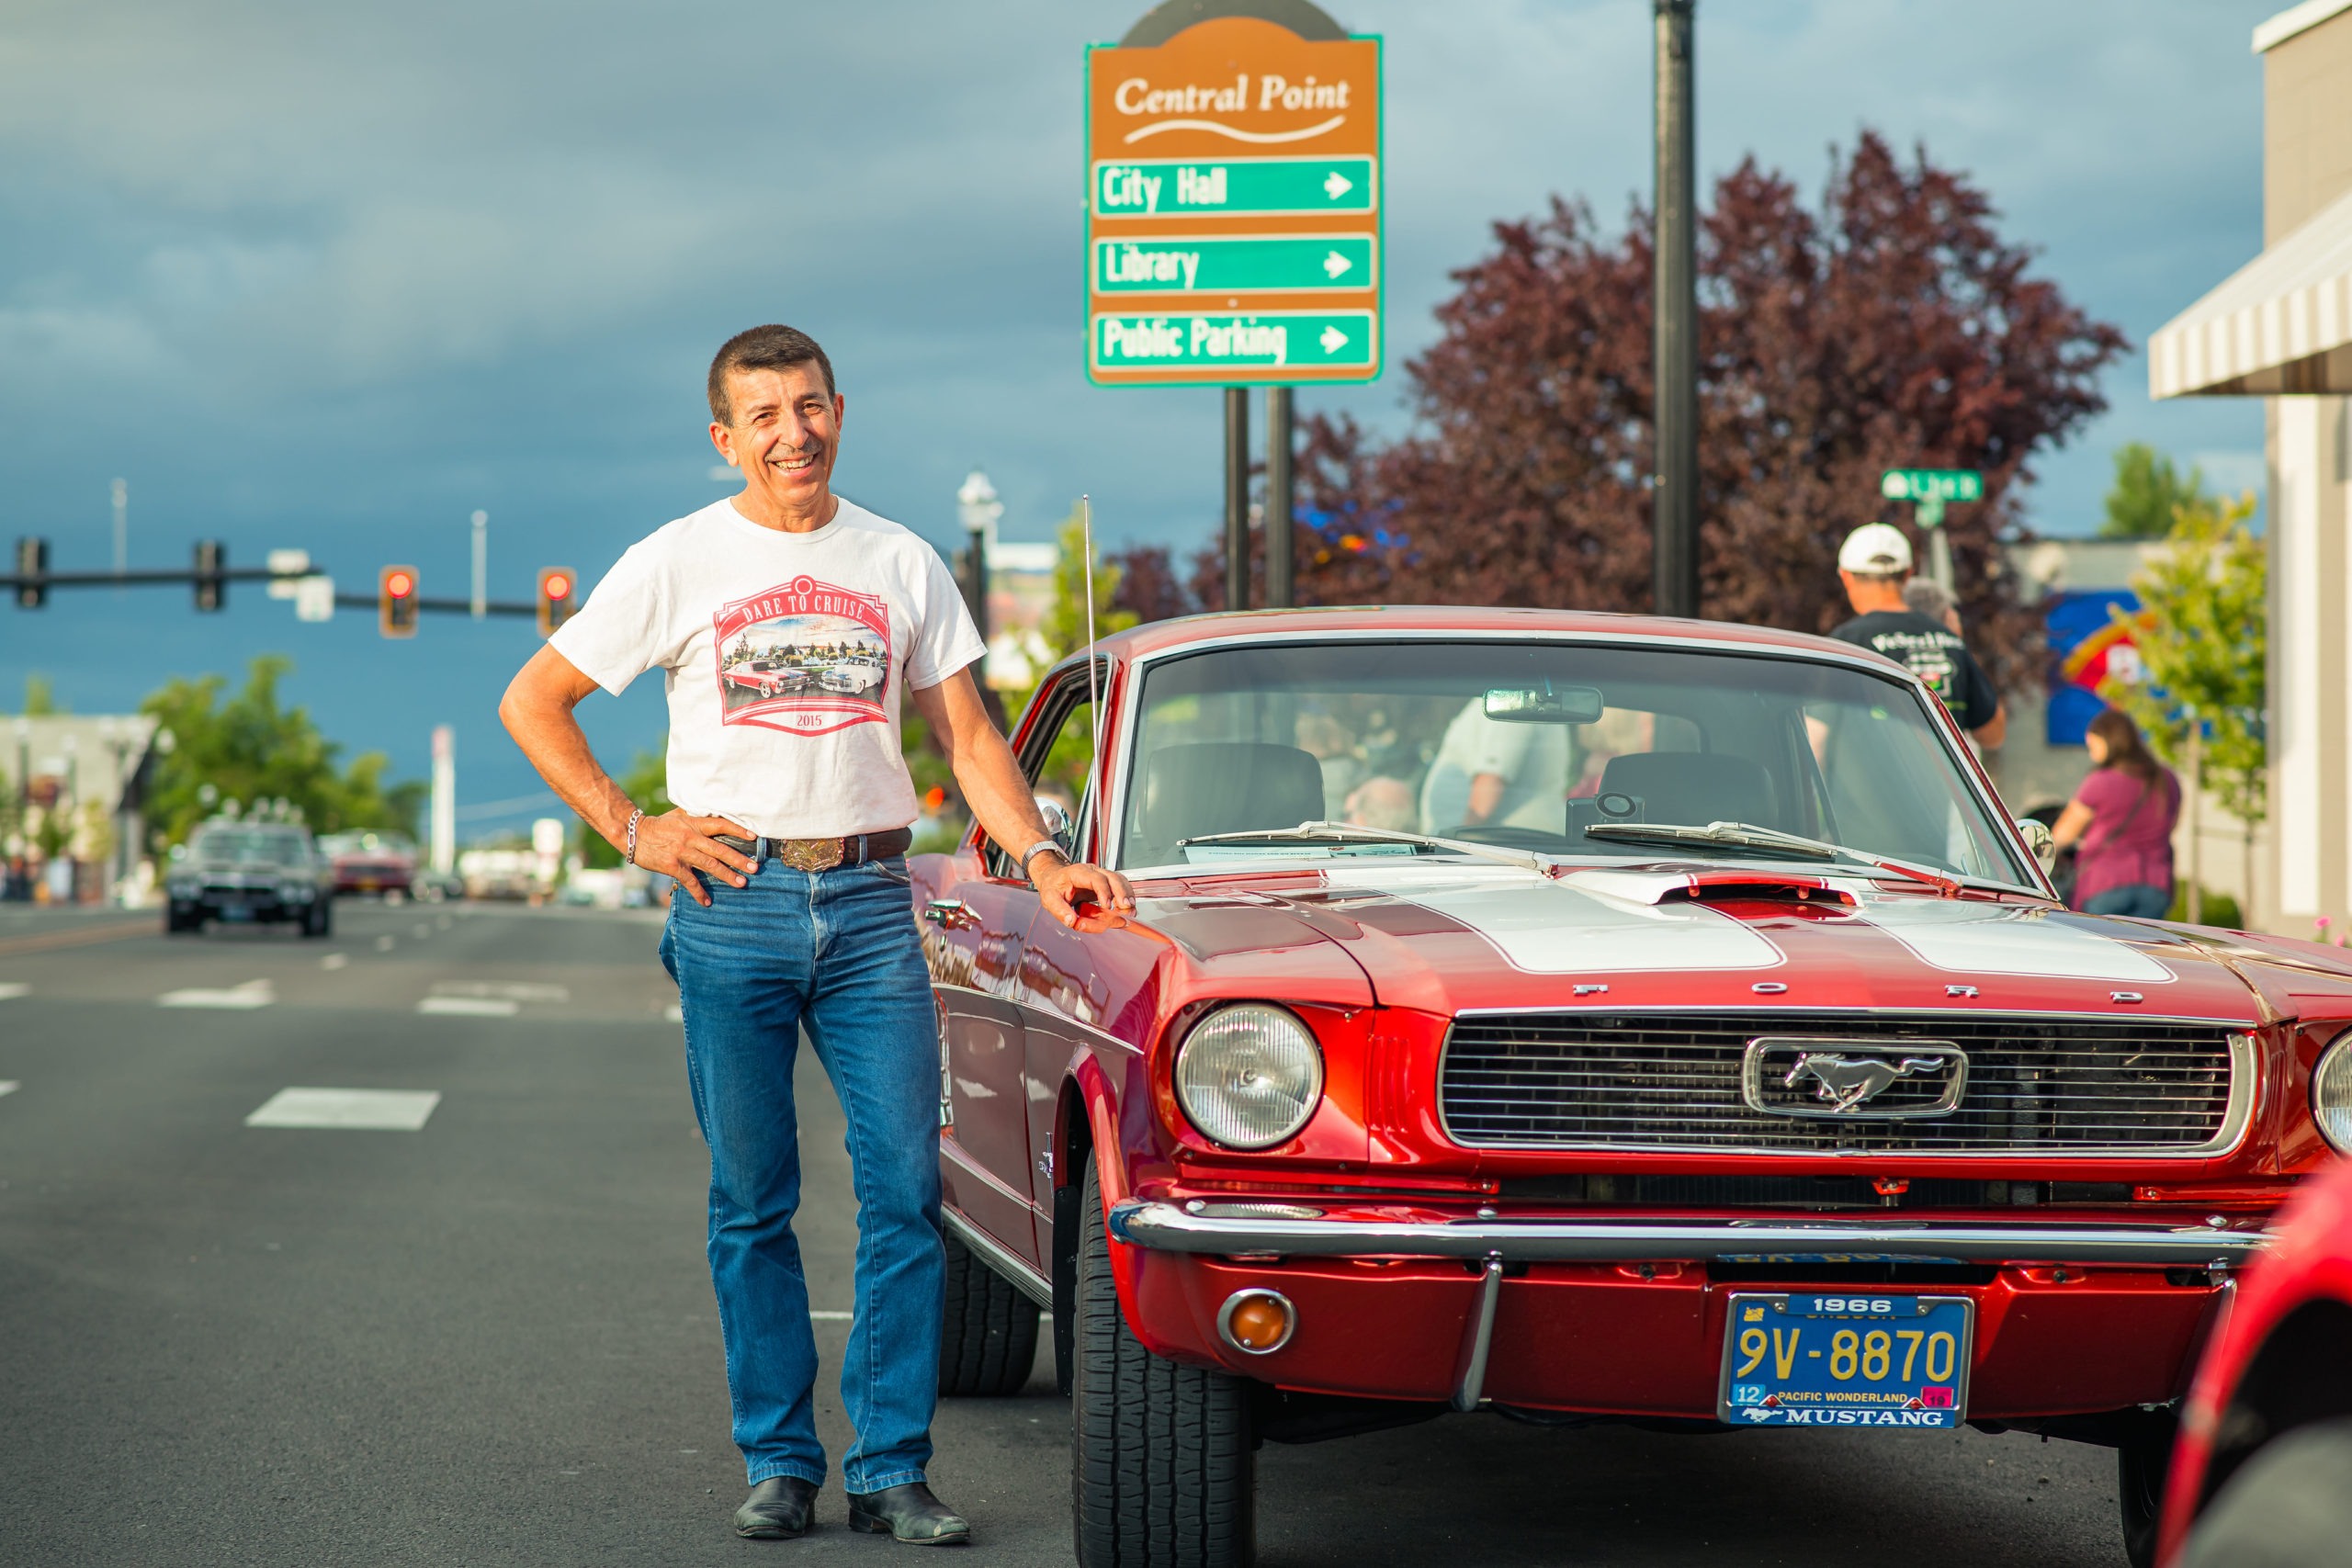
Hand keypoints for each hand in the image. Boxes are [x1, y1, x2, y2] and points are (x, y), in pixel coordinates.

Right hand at [632, 810, 758, 906]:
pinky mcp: (672, 866)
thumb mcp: (679, 816)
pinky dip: (698, 893)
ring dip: (726, 876)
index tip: (754, 837)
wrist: (633, 834)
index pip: (721, 824)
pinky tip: (707, 902)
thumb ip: (697, 817)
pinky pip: (689, 881)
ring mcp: (682, 852)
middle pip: (720, 849)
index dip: (738, 830)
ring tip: (741, 883)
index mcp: (694, 823)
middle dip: (739, 859)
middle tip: (755, 868)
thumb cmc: (659, 825)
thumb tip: (715, 816)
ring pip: (709, 865)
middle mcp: (691, 838)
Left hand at [1032, 855, 1134, 929]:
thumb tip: (1072, 921)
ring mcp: (1101, 876)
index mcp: (1078, 873)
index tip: (1107, 906)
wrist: (1054, 878)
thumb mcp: (1049, 899)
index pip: (1096, 879)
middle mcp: (1093, 872)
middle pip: (1113, 877)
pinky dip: (1126, 897)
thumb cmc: (1053, 887)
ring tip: (1130, 910)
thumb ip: (1059, 910)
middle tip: (1126, 908)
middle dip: (1122, 892)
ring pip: (1120, 881)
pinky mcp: (1105, 884)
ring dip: (1127, 895)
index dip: (1104, 892)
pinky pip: (1120, 887)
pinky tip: (1127, 909)